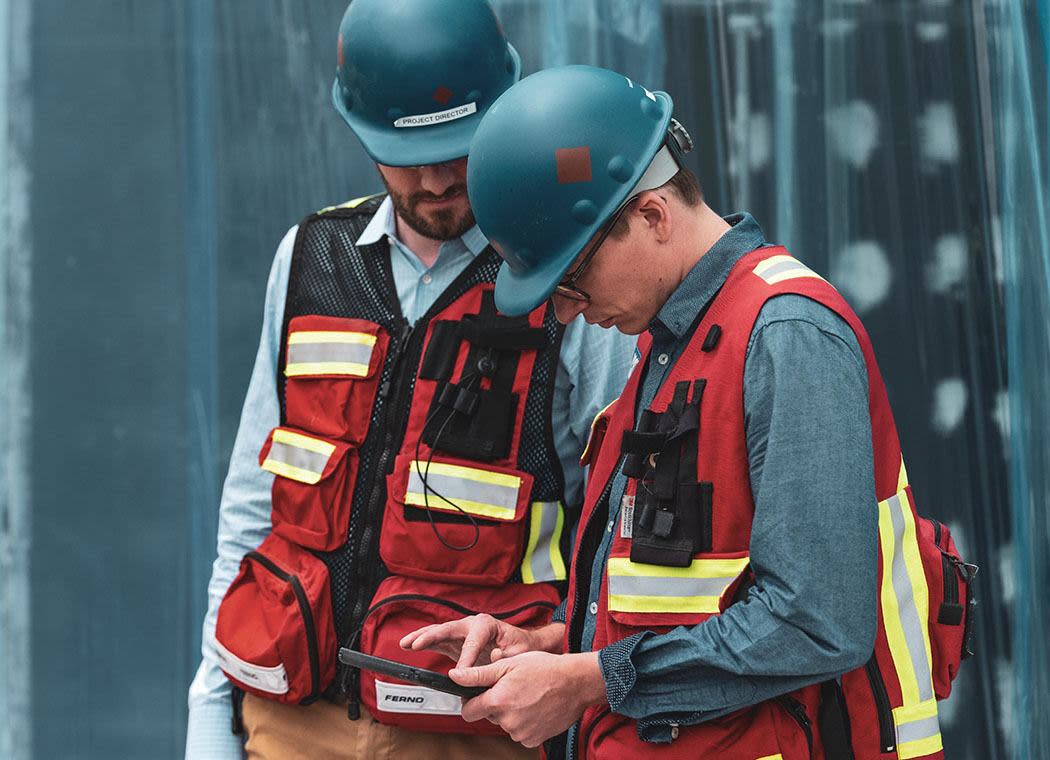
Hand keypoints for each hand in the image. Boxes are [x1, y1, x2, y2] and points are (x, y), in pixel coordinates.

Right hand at [400, 615, 561, 668]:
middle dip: (431, 636)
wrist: (522, 645)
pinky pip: (438, 641)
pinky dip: (424, 642)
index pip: (471, 642)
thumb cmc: (521, 648)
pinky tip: (409, 645)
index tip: (459, 674)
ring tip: (405, 643)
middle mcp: (472, 624)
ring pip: (439, 632)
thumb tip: (493, 659)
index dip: (465, 658)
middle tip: (416, 644)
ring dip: (421, 637)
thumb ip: (505, 657)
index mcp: (486, 625)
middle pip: (448, 629)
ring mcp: (462, 632)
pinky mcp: (456, 642)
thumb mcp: (518, 653)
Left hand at [448, 651, 606, 747]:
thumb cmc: (544, 668)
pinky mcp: (533, 740)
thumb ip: (478, 674)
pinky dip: (524, 722)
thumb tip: (454, 676)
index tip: (478, 694)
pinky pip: (519, 732)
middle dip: (495, 704)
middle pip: (488, 716)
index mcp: (498, 701)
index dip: (470, 702)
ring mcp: (521, 733)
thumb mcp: (508, 664)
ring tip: (527, 695)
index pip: (468, 712)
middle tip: (511, 687)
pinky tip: (535, 707)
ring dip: (511, 712)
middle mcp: (508, 721)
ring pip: (504, 724)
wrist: (575, 682)